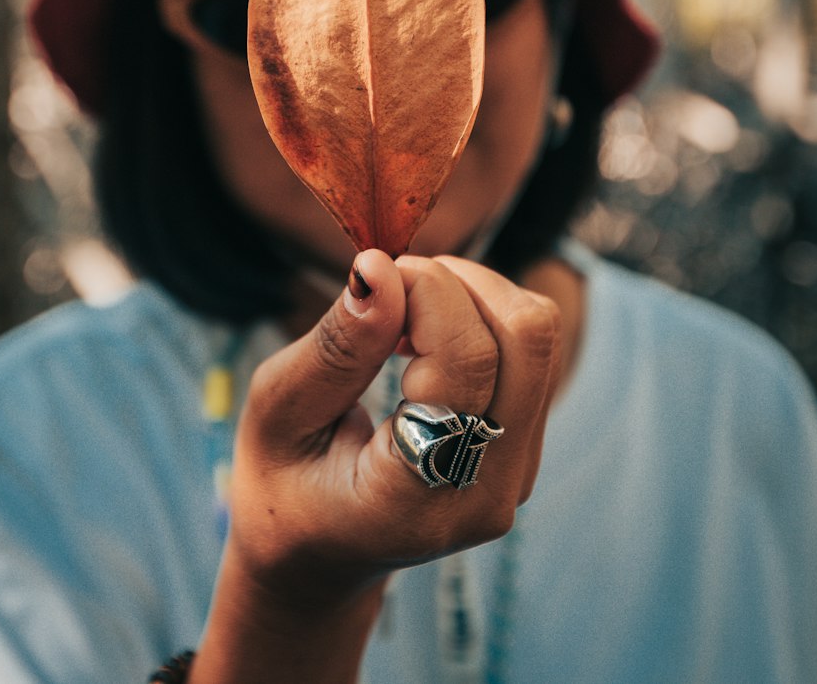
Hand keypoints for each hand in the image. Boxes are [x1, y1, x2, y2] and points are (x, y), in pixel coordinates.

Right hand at [225, 248, 561, 610]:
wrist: (317, 551)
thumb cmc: (285, 480)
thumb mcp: (278, 413)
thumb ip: (336, 347)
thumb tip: (380, 267)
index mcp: (416, 500)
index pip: (467, 363)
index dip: (427, 293)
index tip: (370, 271)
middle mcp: (487, 491)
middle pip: (524, 338)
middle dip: (457, 282)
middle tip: (389, 285)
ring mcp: (516, 472)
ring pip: (538, 335)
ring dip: (472, 292)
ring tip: (402, 311)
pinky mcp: (524, 445)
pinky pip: (530, 350)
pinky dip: (480, 314)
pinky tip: (422, 333)